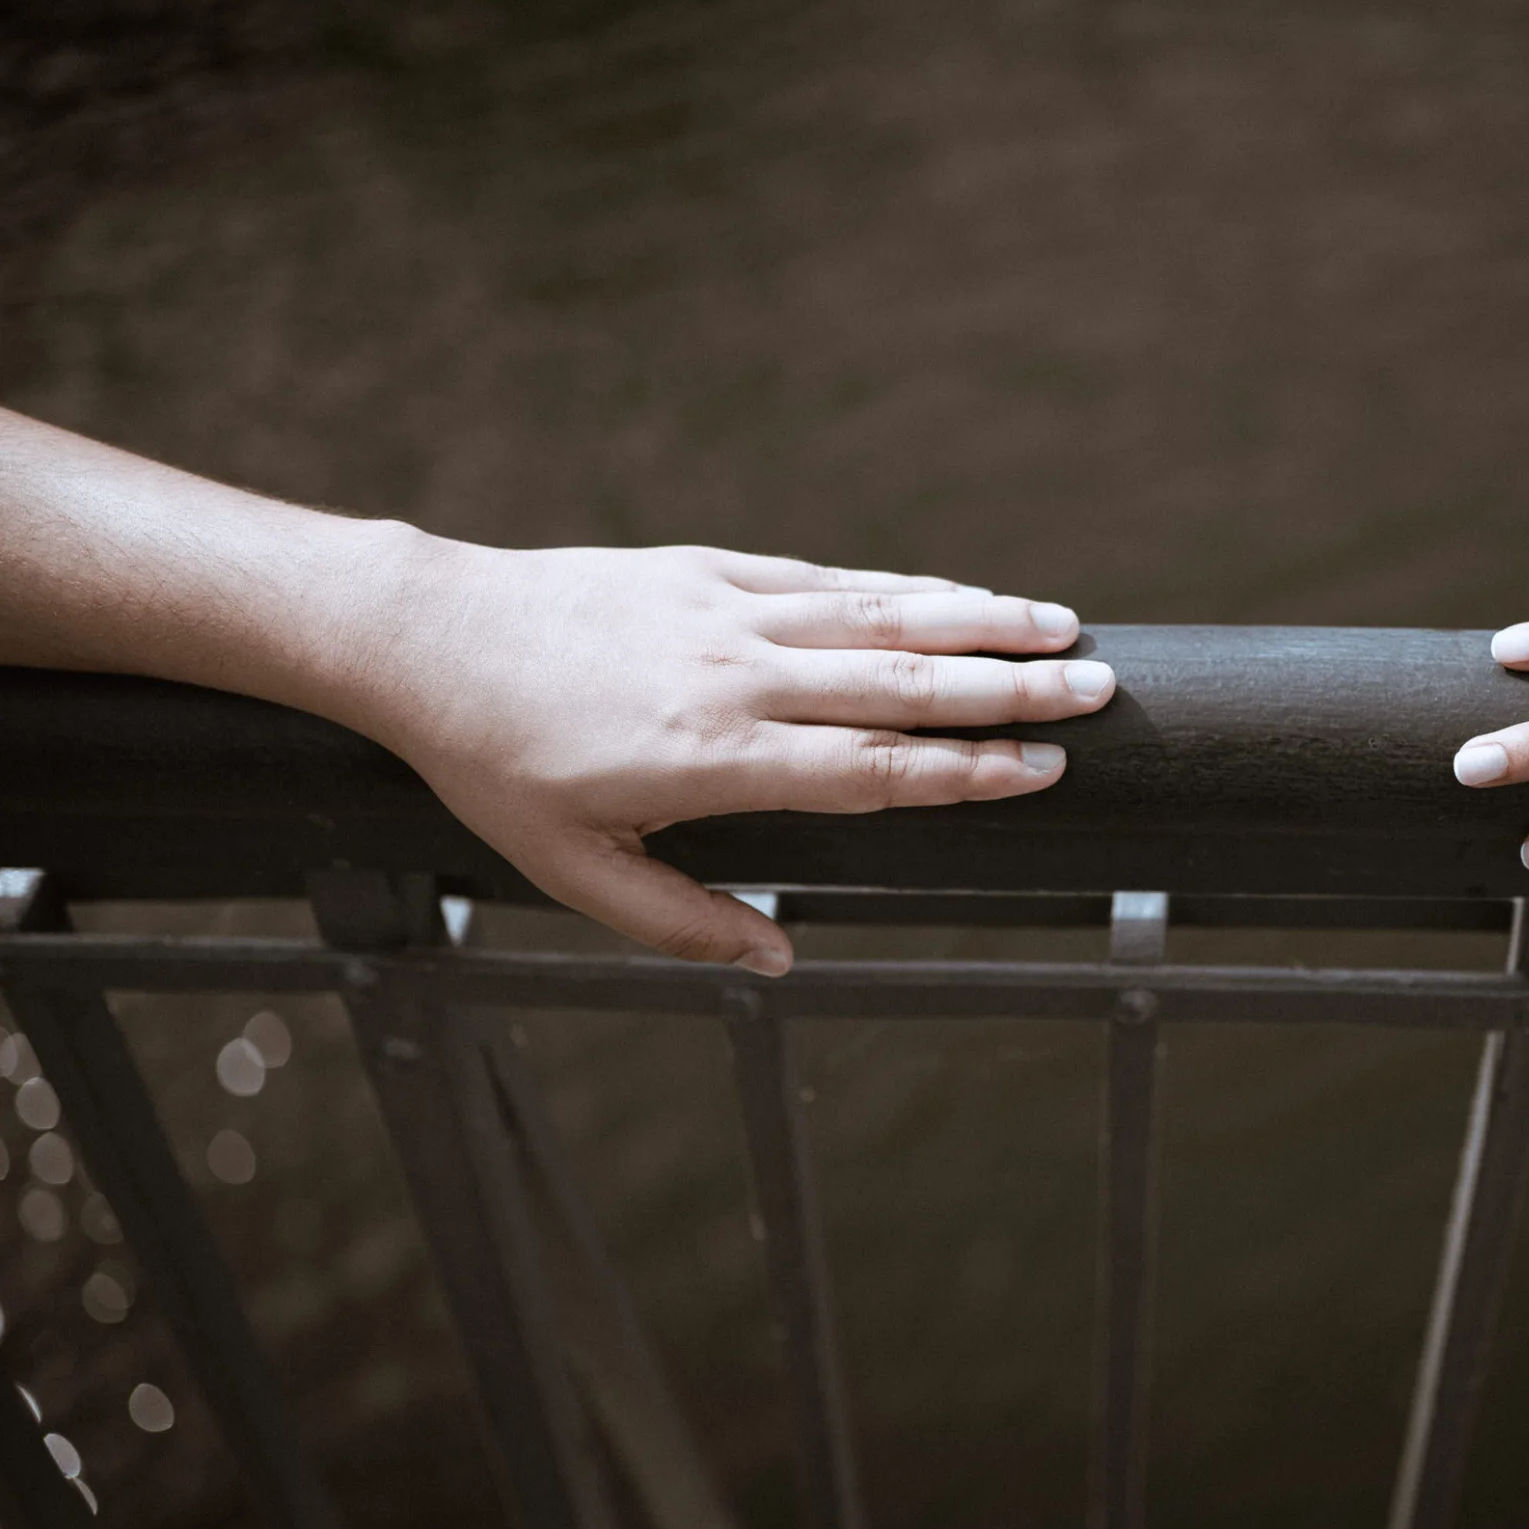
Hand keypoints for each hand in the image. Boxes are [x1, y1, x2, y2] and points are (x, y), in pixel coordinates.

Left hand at [352, 539, 1111, 971]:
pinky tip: (959, 591)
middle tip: (1098, 690)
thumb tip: (781, 960)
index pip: (871, 768)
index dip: (966, 771)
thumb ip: (683, 921)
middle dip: (1009, 687)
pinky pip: (827, 579)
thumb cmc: (499, 769)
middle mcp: (736, 677)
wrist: (430, 638)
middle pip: (900, 682)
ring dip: (977, 620)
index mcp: (713, 759)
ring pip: (878, 615)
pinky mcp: (710, 568)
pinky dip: (903, 587)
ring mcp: (727, 612)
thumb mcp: (574, 871)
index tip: (1043, 769)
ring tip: (1063, 625)